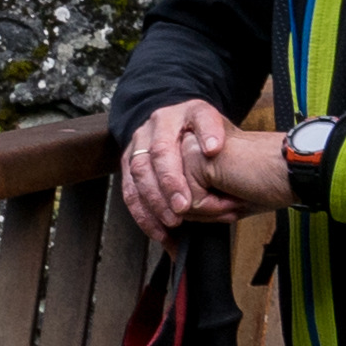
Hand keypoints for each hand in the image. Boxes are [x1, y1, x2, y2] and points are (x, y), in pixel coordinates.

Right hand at [120, 101, 219, 240]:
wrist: (175, 129)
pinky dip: (144, 215)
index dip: (198, 142)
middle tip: (184, 207)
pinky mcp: (128, 165)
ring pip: (139, 173)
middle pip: (157, 153)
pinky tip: (159, 232)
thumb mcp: (217, 127)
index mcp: (181, 113)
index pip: (186, 127)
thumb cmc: (202, 135)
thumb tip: (213, 149)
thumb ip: (217, 134)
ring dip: (155, 202)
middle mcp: (154, 127)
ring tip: (173, 223)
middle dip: (170, 182)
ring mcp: (138, 145)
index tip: (212, 153)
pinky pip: (130, 192)